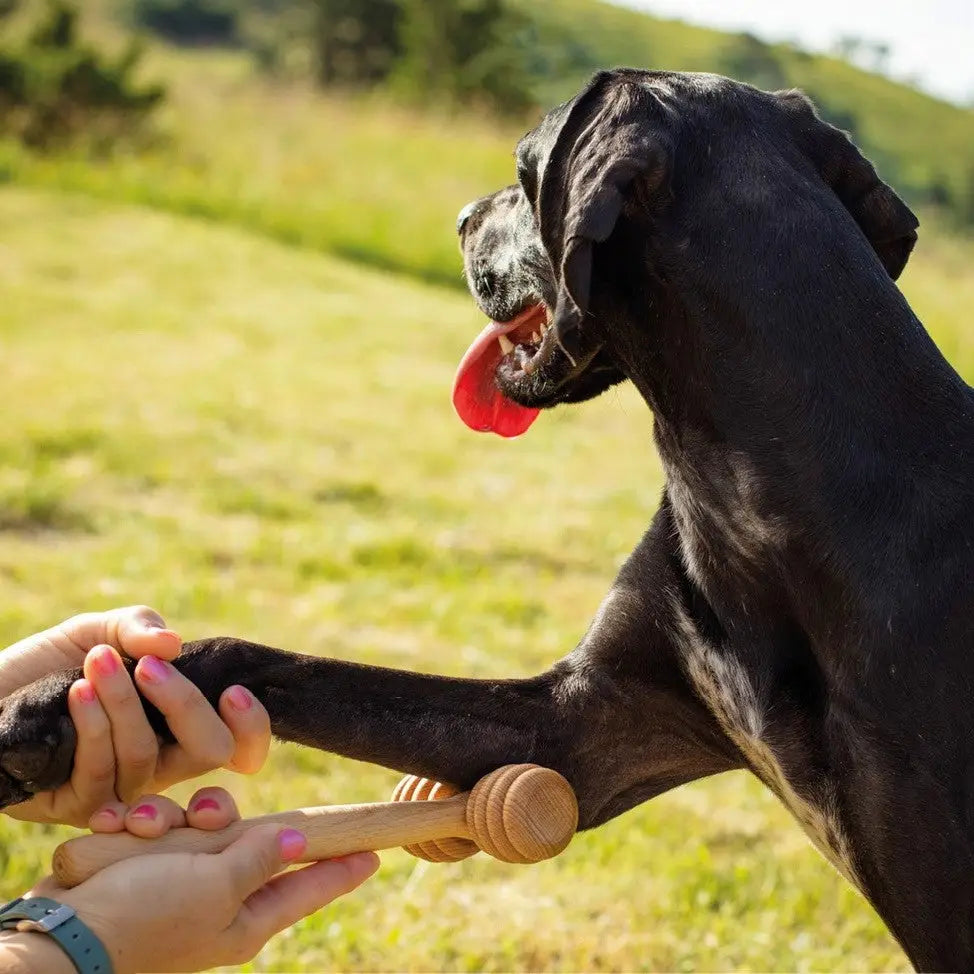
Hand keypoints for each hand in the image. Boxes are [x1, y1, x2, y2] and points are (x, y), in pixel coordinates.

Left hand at [1, 607, 270, 825]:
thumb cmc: (46, 667)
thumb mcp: (98, 632)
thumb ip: (138, 628)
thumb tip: (173, 644)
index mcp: (178, 730)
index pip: (239, 748)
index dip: (252, 730)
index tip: (234, 692)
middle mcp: (159, 767)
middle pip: (208, 753)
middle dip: (185, 705)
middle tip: (152, 667)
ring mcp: (121, 792)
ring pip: (146, 756)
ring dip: (122, 701)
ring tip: (96, 660)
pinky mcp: (77, 808)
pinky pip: (100, 770)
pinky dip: (93, 724)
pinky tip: (77, 691)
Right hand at [28, 789, 378, 973]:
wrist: (58, 936)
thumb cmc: (143, 916)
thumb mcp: (214, 885)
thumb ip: (260, 858)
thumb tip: (302, 842)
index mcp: (245, 919)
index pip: (308, 888)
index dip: (341, 867)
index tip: (374, 852)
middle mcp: (217, 901)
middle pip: (248, 839)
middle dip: (220, 819)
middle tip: (202, 820)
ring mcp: (178, 885)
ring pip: (197, 825)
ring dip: (168, 820)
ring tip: (140, 830)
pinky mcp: (142, 870)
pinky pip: (155, 829)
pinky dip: (133, 828)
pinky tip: (114, 831)